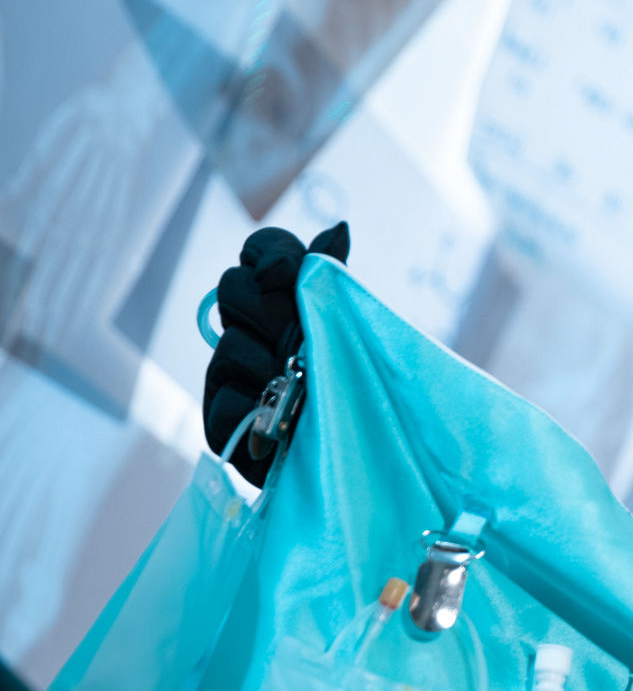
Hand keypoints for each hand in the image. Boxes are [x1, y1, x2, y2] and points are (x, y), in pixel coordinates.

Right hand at [203, 222, 348, 484]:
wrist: (353, 462)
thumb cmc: (353, 394)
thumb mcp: (351, 334)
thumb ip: (335, 282)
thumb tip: (339, 227)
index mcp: (281, 305)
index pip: (262, 252)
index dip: (270, 255)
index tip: (285, 274)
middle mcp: (247, 332)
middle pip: (234, 287)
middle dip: (272, 311)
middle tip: (300, 342)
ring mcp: (228, 374)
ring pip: (230, 342)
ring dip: (273, 365)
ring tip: (299, 389)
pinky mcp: (220, 417)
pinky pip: (225, 391)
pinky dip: (256, 402)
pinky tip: (278, 416)